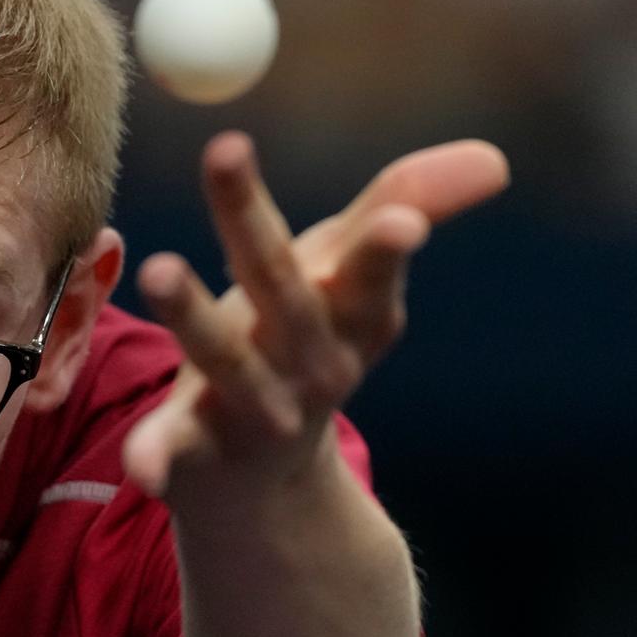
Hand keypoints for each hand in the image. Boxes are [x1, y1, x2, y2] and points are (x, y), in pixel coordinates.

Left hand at [121, 131, 507, 504]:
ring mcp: (254, 411)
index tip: (400, 220)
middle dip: (256, 230)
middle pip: (283, 294)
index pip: (368, 268)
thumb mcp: (351, 274)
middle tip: (226, 154)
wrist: (266, 482)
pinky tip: (140, 466)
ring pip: (226, 362)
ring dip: (195, 317)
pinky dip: (158, 456)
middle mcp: (310, 364)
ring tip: (159, 268)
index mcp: (353, 316)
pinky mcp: (195, 451)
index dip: (383, 246)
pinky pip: (175, 451)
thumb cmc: (303, 342)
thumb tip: (496, 157)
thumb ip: (406, 205)